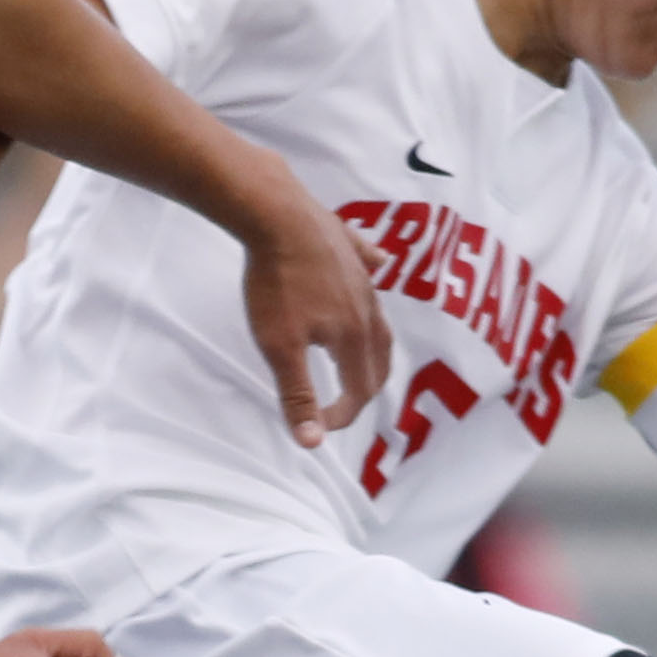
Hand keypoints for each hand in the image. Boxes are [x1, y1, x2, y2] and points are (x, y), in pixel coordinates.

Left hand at [239, 190, 386, 446]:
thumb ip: (297, 394)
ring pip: (378, 317)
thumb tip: (312, 443)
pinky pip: (371, 266)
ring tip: (359, 356)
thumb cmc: (276, 282)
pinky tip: (373, 268)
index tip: (316, 425)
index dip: (341, 415)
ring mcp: (363, 276)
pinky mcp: (350, 248)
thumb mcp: (279, 347)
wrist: (277, 213)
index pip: (360, 390)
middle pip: (379, 358)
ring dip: (370, 345)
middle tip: (341, 402)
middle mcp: (369, 308)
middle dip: (364, 387)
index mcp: (355, 336)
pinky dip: (372, 279)